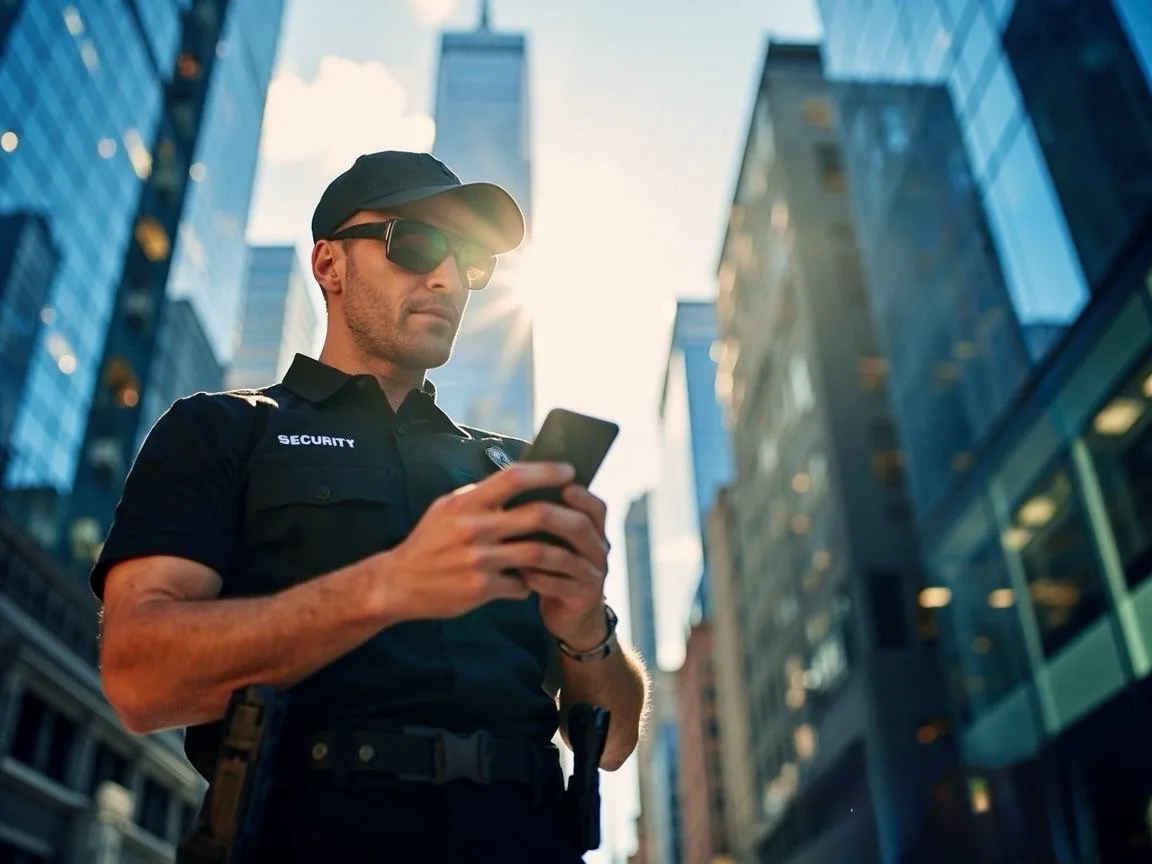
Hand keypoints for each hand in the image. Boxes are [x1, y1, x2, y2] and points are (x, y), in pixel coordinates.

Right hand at [377, 462, 594, 621]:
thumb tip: (521, 479)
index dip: (547, 471)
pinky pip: (521, 585)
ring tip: (564, 552)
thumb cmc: (429, 542)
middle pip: (535, 515)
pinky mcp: (479, 589)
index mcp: (466, 502)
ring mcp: (477, 560)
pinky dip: (529, 583)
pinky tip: (528, 582)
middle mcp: (473, 528)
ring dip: (555, 554)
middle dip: (565, 515)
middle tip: (581, 515)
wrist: (397, 583)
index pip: (514, 476)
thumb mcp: (447, 508)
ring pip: (536, 554)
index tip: (569, 470)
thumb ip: (481, 496)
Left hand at [517, 485, 610, 649]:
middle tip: (529, 510)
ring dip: (539, 550)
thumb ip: (547, 520)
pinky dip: (538, 578)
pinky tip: (520, 573)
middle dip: (554, 517)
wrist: (570, 616)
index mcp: (594, 532)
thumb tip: (516, 489)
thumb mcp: (558, 542)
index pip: (596, 508)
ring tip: (513, 544)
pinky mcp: (582, 599)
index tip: (562, 485)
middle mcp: (598, 552)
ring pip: (569, 558)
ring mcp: (593, 577)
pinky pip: (559, 586)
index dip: (581, 495)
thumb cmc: (555, 569)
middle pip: (582, 528)